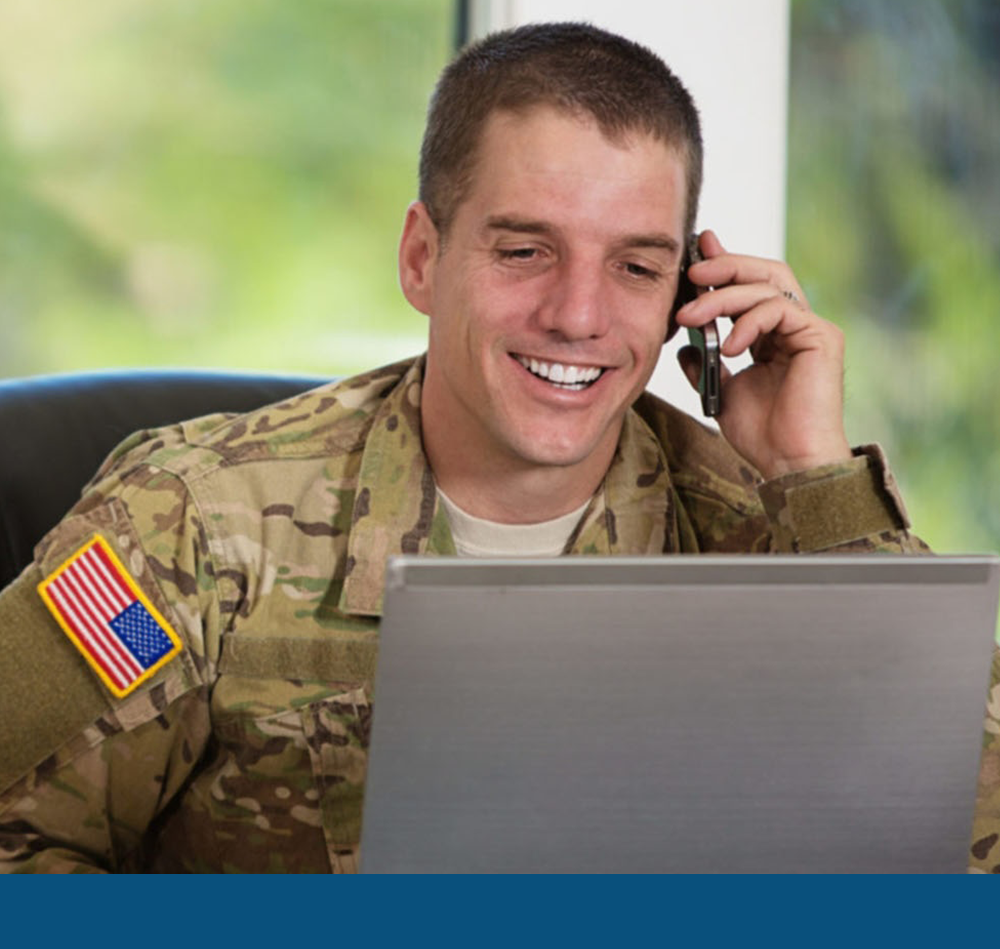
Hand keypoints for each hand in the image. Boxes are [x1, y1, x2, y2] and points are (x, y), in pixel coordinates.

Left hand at [674, 230, 851, 478]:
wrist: (788, 462)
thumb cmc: (761, 434)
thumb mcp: (720, 391)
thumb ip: (706, 364)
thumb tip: (684, 345)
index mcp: (772, 334)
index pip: (750, 285)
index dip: (724, 264)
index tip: (696, 250)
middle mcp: (794, 325)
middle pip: (763, 272)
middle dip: (724, 266)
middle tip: (692, 272)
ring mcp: (811, 329)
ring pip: (768, 286)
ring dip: (723, 298)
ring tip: (691, 317)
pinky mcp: (822, 337)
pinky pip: (781, 309)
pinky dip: (749, 322)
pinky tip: (729, 346)